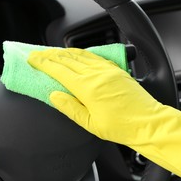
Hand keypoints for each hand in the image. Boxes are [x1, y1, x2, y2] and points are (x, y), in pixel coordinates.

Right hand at [28, 48, 180, 180]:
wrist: (148, 123)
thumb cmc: (121, 127)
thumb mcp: (90, 123)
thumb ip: (70, 107)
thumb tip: (54, 96)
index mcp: (88, 88)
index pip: (60, 70)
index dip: (44, 63)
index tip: (32, 58)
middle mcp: (97, 75)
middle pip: (68, 60)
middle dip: (50, 55)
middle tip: (37, 54)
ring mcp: (108, 71)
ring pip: (81, 56)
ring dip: (64, 53)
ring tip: (52, 52)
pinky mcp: (116, 71)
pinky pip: (94, 57)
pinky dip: (81, 54)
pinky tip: (77, 55)